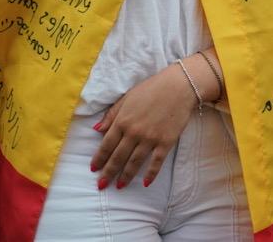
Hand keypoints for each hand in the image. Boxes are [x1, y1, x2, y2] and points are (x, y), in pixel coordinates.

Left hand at [89, 65, 195, 189]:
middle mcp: (134, 132)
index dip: (99, 159)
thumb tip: (96, 130)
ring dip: (126, 176)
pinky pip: (156, 162)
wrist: (179, 86)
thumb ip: (112, 114)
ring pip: (134, 162)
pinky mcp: (166, 142)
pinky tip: (146, 183)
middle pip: (118, 157)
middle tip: (101, 185)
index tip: (93, 169)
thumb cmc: (152, 89)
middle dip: (108, 172)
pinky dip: (151, 174)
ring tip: (119, 187)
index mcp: (122, 120)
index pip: (106, 145)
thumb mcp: (127, 97)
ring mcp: (150, 139)